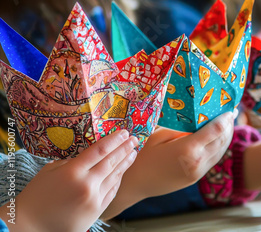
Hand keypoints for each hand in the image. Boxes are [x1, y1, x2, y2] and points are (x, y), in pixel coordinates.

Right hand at [0, 131, 137, 231]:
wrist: (32, 226)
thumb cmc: (36, 196)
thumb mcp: (49, 171)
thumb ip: (70, 162)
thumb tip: (88, 155)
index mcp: (72, 172)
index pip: (99, 150)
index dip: (114, 140)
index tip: (124, 132)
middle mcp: (86, 184)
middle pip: (111, 161)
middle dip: (125, 148)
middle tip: (135, 139)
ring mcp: (94, 198)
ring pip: (114, 176)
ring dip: (125, 163)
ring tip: (134, 152)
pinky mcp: (97, 210)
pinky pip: (112, 191)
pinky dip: (118, 180)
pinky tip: (123, 171)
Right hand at [101, 111, 235, 218]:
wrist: (134, 183)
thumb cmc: (142, 155)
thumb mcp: (159, 135)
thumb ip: (181, 128)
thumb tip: (197, 119)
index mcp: (188, 148)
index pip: (216, 131)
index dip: (225, 119)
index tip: (229, 109)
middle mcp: (197, 162)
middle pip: (222, 141)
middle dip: (229, 126)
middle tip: (231, 113)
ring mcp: (198, 172)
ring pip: (220, 152)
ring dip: (226, 138)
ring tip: (227, 124)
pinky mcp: (195, 178)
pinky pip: (213, 160)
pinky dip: (218, 148)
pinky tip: (216, 139)